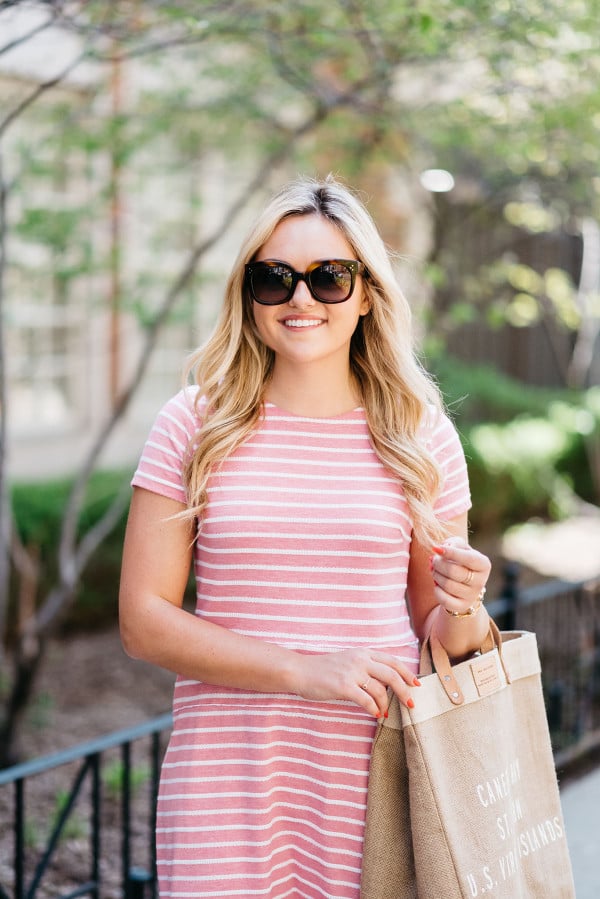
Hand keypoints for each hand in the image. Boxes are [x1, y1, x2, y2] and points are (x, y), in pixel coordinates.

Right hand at [294, 648, 419, 717]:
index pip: (392, 661)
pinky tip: (375, 714)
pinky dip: (374, 709)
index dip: (407, 673)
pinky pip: (366, 700)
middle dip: (405, 690)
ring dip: (386, 704)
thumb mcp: (348, 661)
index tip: (417, 684)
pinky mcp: (343, 686)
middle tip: (411, 703)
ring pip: (380, 689)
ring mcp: (352, 672)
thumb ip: (366, 667)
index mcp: (363, 652)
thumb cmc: (324, 669)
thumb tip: (386, 685)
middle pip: (392, 674)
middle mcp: (360, 659)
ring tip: (385, 713)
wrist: (300, 670)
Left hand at [430, 536, 490, 616]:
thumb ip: (454, 543)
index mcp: (484, 564)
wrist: (463, 585)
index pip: (468, 558)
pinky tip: (437, 584)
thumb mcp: (461, 548)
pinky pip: (444, 599)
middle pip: (454, 571)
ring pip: (447, 584)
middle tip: (433, 560)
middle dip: (438, 563)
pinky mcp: (461, 606)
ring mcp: (472, 596)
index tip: (436, 548)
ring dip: (435, 575)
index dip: (451, 552)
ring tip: (434, 570)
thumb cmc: (461, 562)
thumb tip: (443, 548)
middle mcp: (480, 581)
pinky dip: (436, 589)